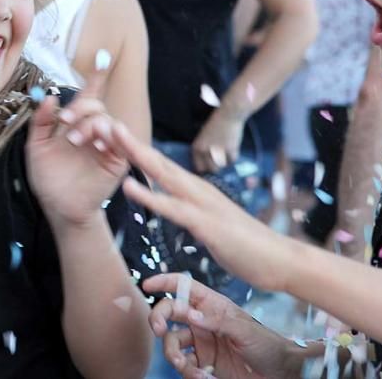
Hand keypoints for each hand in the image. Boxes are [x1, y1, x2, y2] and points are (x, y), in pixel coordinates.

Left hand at [26, 73, 126, 229]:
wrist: (59, 208)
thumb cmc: (49, 179)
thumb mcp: (37, 148)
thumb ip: (41, 122)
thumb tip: (50, 97)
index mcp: (75, 125)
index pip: (87, 97)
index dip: (95, 77)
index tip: (102, 56)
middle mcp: (93, 131)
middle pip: (96, 106)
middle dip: (81, 108)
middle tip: (66, 122)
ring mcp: (106, 145)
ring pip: (107, 120)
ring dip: (91, 124)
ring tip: (76, 140)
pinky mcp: (117, 160)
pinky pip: (121, 141)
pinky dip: (110, 135)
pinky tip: (98, 140)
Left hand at [111, 122, 288, 292]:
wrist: (278, 260)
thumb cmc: (243, 245)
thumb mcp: (208, 224)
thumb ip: (190, 213)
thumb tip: (174, 208)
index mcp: (196, 190)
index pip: (160, 166)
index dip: (135, 151)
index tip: (111, 137)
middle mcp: (197, 190)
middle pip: (157, 161)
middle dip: (130, 142)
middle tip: (103, 121)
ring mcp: (203, 204)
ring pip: (163, 175)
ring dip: (136, 156)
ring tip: (112, 137)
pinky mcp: (206, 224)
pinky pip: (173, 208)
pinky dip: (149, 196)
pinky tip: (129, 186)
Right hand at [144, 273, 296, 378]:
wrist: (280, 373)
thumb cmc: (268, 345)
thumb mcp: (244, 329)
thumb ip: (217, 320)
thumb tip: (190, 313)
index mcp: (212, 305)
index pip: (184, 287)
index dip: (165, 282)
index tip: (147, 284)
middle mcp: (202, 321)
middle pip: (170, 313)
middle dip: (159, 319)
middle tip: (158, 330)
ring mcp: (201, 342)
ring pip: (171, 342)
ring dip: (172, 354)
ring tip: (185, 366)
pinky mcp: (202, 363)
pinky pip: (183, 365)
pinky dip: (187, 372)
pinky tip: (201, 376)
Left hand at [191, 110, 244, 172]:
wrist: (228, 114)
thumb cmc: (215, 123)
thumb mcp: (203, 137)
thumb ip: (203, 150)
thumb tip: (207, 163)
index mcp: (196, 148)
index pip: (199, 168)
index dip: (206, 167)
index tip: (211, 166)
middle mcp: (205, 152)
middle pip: (211, 169)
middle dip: (217, 166)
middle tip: (220, 159)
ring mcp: (217, 152)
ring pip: (222, 166)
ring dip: (225, 161)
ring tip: (226, 152)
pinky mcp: (230, 151)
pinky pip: (232, 161)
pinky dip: (233, 156)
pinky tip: (232, 147)